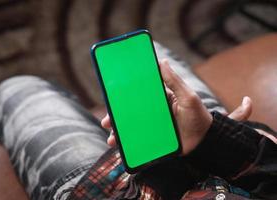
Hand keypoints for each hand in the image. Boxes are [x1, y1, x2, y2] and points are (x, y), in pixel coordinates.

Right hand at [101, 59, 251, 154]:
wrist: (205, 142)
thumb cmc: (198, 116)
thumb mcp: (188, 97)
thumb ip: (175, 81)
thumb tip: (162, 61)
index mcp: (159, 98)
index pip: (138, 93)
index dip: (124, 94)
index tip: (111, 93)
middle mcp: (153, 112)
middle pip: (130, 111)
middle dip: (115, 115)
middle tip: (107, 120)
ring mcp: (152, 126)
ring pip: (130, 127)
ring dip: (118, 131)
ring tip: (111, 137)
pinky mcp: (153, 139)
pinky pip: (138, 140)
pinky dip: (128, 143)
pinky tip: (120, 146)